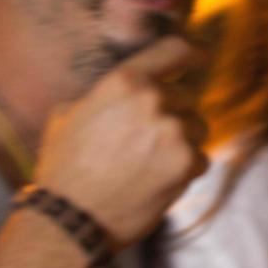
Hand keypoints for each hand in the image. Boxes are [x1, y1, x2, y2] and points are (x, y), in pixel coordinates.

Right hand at [34, 36, 208, 245]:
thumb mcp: (71, 113)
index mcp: (125, 82)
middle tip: (146, 142)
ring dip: (182, 142)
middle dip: (173, 116)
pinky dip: (185, 170)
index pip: (174, 51)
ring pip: (197, 128)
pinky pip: (201, 159)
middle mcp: (154, 101)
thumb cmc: (65, 166)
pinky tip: (156, 181)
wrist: (71, 216)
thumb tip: (130, 89)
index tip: (202, 57)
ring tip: (148, 163)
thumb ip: (107, 95)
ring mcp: (174, 132)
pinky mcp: (187, 163)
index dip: (193, 52)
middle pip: (186, 98)